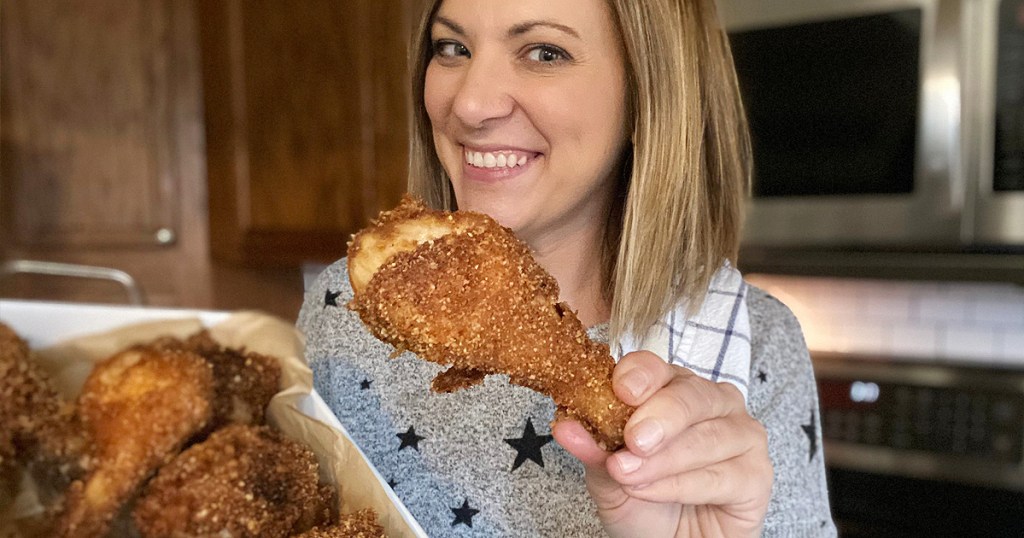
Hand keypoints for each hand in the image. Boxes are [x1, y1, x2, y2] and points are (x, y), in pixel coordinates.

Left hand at [552, 350, 771, 537]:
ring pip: (706, 437)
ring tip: (630, 476)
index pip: (657, 367)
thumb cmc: (645, 501)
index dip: (640, 375)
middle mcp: (712, 402)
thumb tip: (565, 425)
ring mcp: (741, 434)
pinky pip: (722, 475)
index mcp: (671, 387)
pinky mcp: (757, 474)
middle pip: (690, 395)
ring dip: (664, 460)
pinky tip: (655, 491)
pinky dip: (683, 484)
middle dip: (659, 417)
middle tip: (633, 440)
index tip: (620, 390)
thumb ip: (593, 448)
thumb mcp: (609, 475)